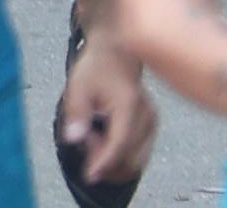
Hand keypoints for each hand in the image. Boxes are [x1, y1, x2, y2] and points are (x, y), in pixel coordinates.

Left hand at [55, 21, 152, 186]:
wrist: (116, 51)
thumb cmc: (96, 66)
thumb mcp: (78, 85)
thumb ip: (76, 113)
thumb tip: (73, 139)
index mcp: (130, 105)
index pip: (120, 143)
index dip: (104, 163)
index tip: (89, 176)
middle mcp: (147, 115)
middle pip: (130, 157)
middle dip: (105, 160)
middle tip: (86, 138)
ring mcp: (152, 122)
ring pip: (136, 160)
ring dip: (112, 160)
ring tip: (95, 134)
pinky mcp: (152, 126)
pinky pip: (138, 153)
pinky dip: (120, 155)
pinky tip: (104, 137)